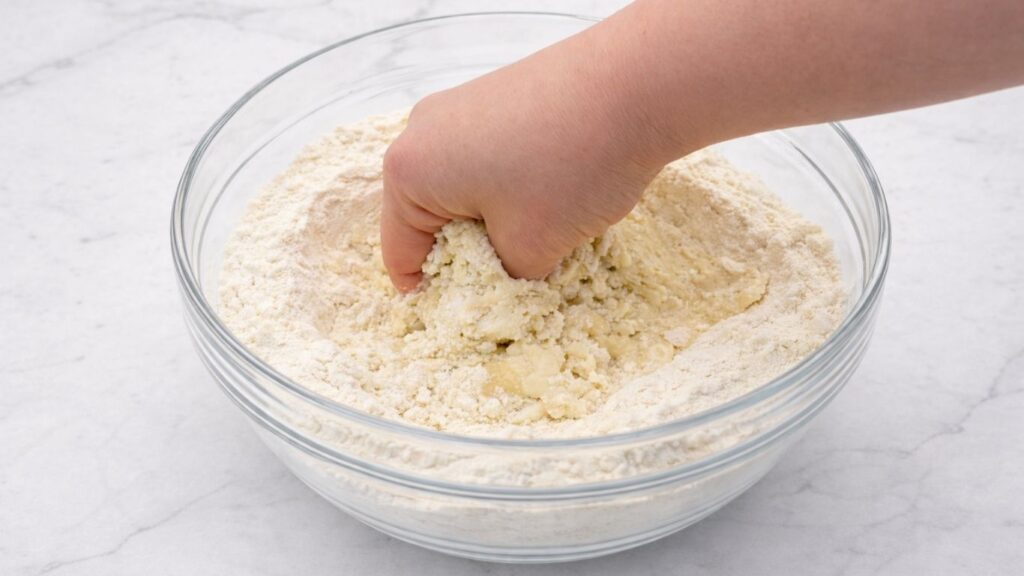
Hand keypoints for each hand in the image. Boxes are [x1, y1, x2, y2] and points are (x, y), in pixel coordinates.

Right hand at [380, 36, 668, 291]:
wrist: (639, 83)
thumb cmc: (572, 167)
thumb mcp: (530, 249)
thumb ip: (503, 280)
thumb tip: (505, 283)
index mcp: (409, 171)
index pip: (401, 254)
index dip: (434, 295)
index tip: (474, 314)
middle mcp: (422, 131)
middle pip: (429, 218)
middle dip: (469, 254)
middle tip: (516, 279)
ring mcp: (460, 106)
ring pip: (463, 188)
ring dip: (494, 221)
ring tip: (544, 236)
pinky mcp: (498, 95)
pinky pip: (488, 159)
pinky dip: (511, 188)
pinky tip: (556, 195)